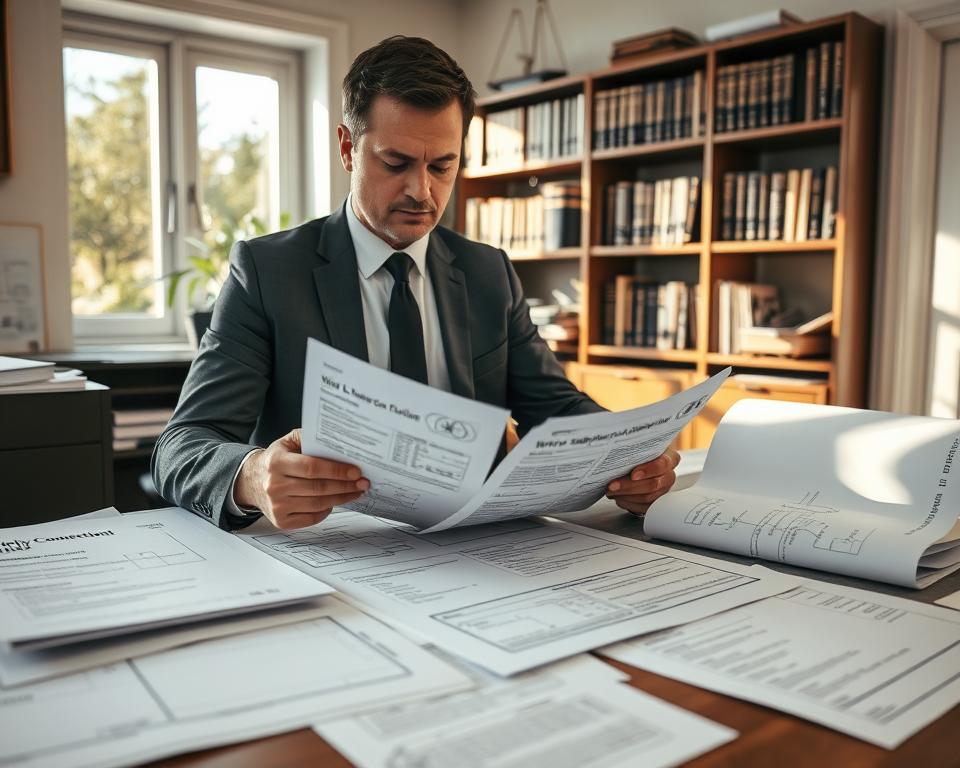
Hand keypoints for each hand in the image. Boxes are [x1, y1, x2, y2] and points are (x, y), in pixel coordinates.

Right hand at [234, 428, 369, 529]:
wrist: (252, 481)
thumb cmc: (276, 460)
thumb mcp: (287, 442)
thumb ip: (309, 438)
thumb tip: (338, 442)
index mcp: (276, 462)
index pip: (312, 467)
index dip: (336, 470)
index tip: (356, 471)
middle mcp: (274, 485)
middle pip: (318, 488)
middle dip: (345, 486)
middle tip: (363, 483)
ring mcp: (277, 506)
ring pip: (318, 504)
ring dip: (341, 498)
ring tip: (356, 492)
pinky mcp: (281, 521)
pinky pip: (311, 518)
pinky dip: (326, 511)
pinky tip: (335, 502)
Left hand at [605, 448, 679, 515]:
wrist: (640, 463)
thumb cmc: (640, 453)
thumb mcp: (639, 447)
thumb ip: (634, 449)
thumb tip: (616, 454)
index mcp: (669, 458)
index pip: (662, 464)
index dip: (648, 470)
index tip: (633, 475)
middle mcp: (668, 475)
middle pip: (653, 484)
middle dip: (630, 486)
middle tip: (612, 486)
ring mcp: (663, 490)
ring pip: (647, 498)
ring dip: (626, 496)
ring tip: (611, 492)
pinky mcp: (656, 502)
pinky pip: (644, 507)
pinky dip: (629, 504)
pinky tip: (618, 498)